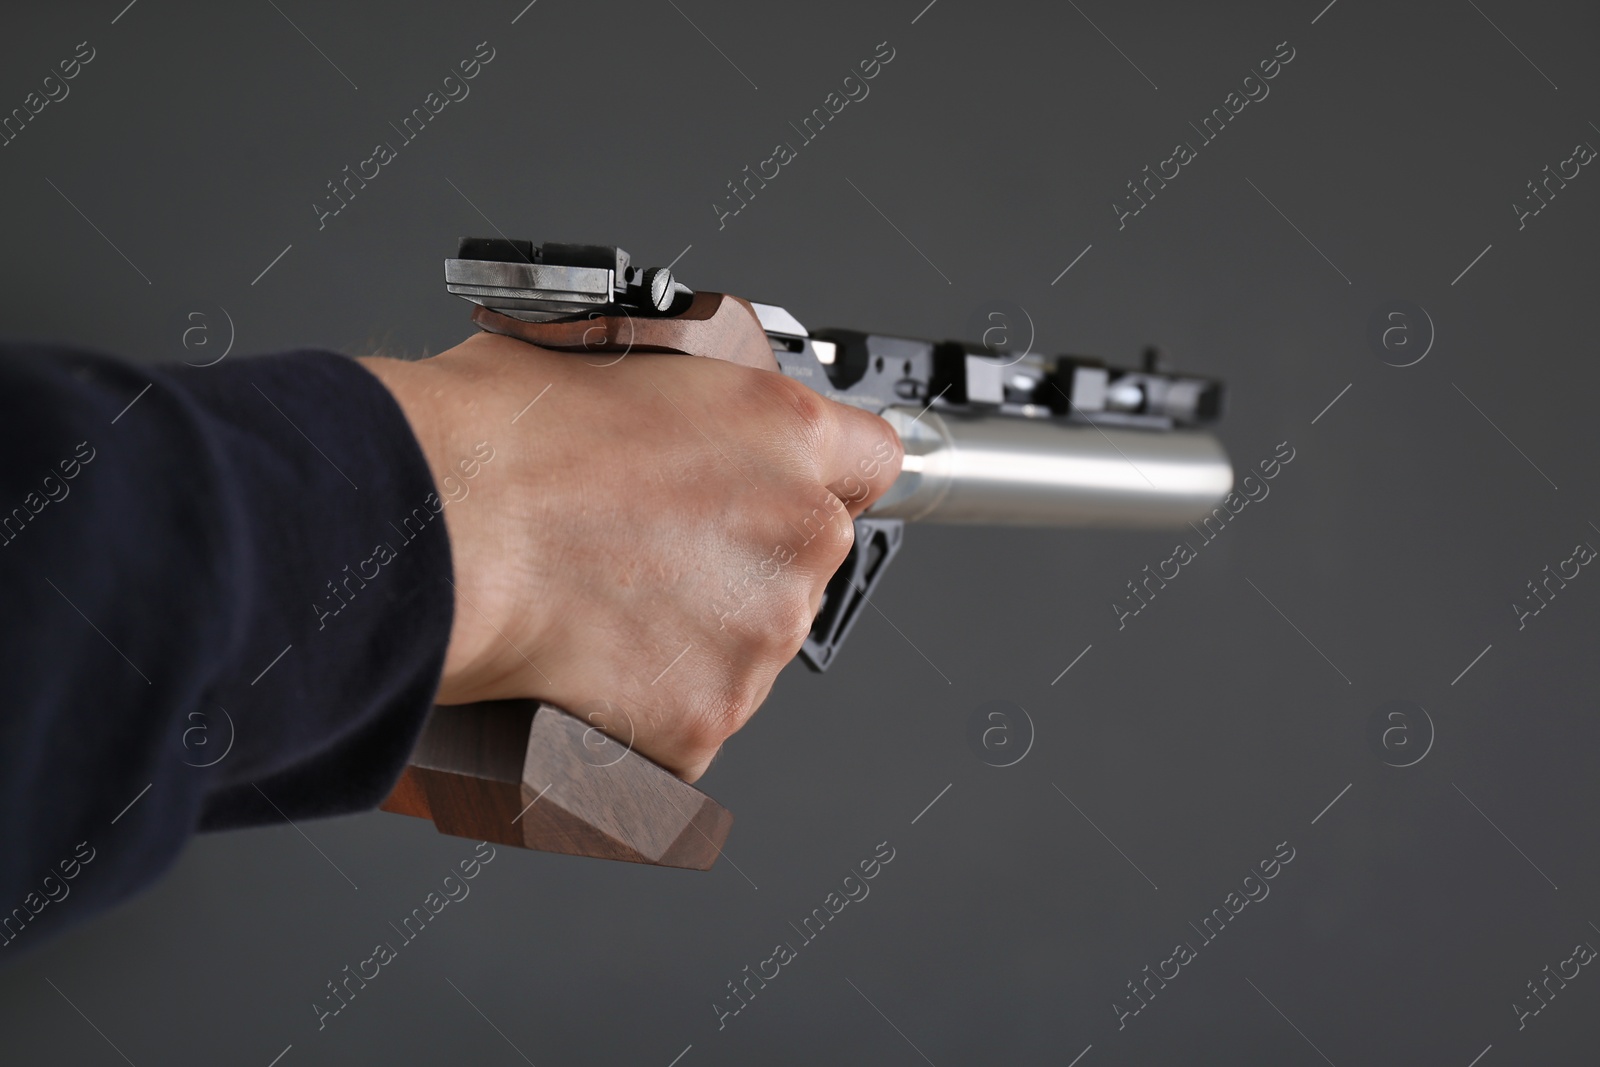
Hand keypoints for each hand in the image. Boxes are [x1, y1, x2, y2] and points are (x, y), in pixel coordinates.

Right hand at [358, 330, 901, 779]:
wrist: (439, 533)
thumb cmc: (494, 438)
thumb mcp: (606, 364)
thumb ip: (673, 402)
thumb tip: (652, 420)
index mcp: (779, 430)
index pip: (869, 459)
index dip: (822, 479)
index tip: (790, 498)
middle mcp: (794, 533)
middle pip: (802, 562)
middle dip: (739, 564)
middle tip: (647, 555)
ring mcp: (759, 635)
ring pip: (749, 645)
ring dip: (695, 638)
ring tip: (600, 609)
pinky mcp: (708, 718)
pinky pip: (692, 720)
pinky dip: (647, 708)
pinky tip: (587, 667)